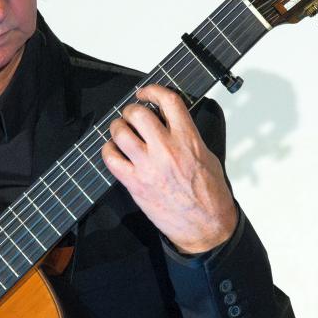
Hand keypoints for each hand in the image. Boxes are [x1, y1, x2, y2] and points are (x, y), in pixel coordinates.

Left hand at [101, 84, 237, 253]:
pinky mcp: (135, 184)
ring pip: (120, 132)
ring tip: (121, 131)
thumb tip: (172, 123)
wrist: (206, 226)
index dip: (153, 90)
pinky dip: (108, 150)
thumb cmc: (209, 195)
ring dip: (117, 127)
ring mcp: (148, 167)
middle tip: (132, 115)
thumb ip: (188, 136)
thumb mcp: (207, 156)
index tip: (146, 92)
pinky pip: (111, 159)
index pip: (168, 101)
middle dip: (131, 110)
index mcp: (188, 140)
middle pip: (138, 113)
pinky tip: (114, 151)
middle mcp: (167, 150)